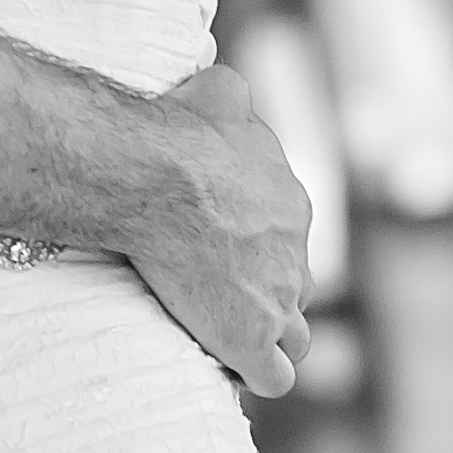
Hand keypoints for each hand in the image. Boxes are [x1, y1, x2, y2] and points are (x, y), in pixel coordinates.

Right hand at [115, 65, 319, 395]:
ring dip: (272, 341)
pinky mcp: (251, 338)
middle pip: (295, 287)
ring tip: (234, 344)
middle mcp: (295, 254)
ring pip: (296, 338)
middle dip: (268, 296)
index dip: (258, 251)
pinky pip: (273, 376)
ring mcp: (278, 300)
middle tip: (225, 298)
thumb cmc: (181, 132)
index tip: (227, 253)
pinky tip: (233, 371)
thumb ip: (230, 94)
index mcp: (290, 206)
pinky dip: (256, 375)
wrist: (156, 176)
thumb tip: (221, 77)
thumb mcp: (219, 92)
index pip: (287, 239)